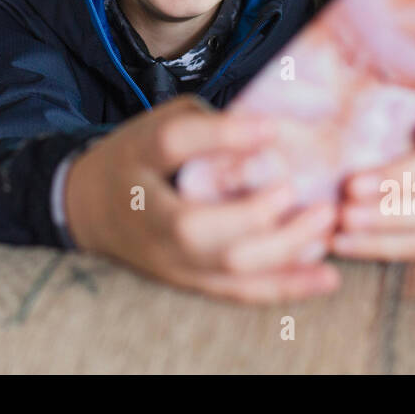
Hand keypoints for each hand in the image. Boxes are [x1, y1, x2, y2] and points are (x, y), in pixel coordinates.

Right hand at [64, 95, 340, 302]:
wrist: (89, 208)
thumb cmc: (137, 157)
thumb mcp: (157, 122)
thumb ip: (206, 123)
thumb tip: (271, 130)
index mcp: (137, 158)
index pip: (172, 143)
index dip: (221, 134)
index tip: (272, 127)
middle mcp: (149, 214)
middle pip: (196, 225)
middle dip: (256, 212)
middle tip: (297, 188)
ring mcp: (167, 256)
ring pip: (225, 265)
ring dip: (283, 249)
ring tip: (324, 221)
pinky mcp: (188, 281)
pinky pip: (239, 291)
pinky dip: (286, 286)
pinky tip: (325, 275)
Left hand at [330, 89, 414, 260]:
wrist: (399, 154)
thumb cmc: (386, 115)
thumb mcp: (387, 96)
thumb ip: (372, 90)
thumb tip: (315, 69)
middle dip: (400, 179)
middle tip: (352, 187)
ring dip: (388, 219)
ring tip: (345, 220)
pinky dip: (383, 246)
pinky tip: (344, 242)